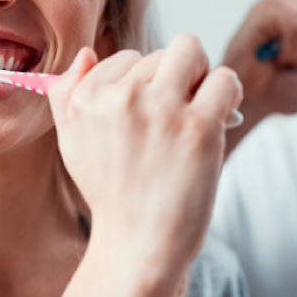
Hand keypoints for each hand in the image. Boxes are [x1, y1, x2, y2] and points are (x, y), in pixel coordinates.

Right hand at [48, 34, 242, 275]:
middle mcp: (121, 98)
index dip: (144, 84)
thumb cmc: (111, 194)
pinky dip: (229, 93)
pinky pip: (224, 79)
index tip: (149, 115)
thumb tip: (87, 53)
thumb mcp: (72, 142)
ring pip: (191, 51)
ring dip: (201, 76)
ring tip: (199, 109)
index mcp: (87, 99)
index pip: (127, 58)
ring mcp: (161, 110)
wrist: (138, 245)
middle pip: (161, 53)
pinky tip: (220, 118)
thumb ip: (68, 93)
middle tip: (177, 116)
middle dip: (174, 79)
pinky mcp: (198, 127)